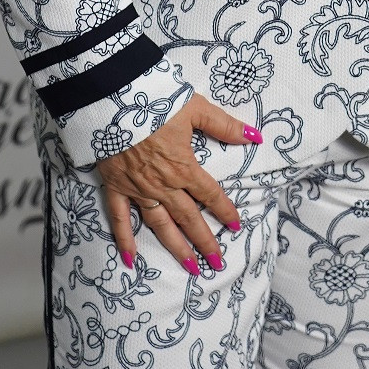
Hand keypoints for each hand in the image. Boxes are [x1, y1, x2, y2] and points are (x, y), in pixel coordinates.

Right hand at [95, 93, 260, 271]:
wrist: (112, 101)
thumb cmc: (155, 102)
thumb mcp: (195, 108)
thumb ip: (224, 125)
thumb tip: (255, 136)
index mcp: (183, 167)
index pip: (210, 194)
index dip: (225, 211)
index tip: (236, 227)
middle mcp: (163, 185)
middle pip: (188, 218)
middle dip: (205, 241)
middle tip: (217, 263)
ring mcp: (138, 189)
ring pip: (160, 225)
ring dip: (176, 247)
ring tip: (190, 267)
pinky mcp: (115, 187)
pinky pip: (120, 219)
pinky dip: (125, 240)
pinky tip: (131, 260)